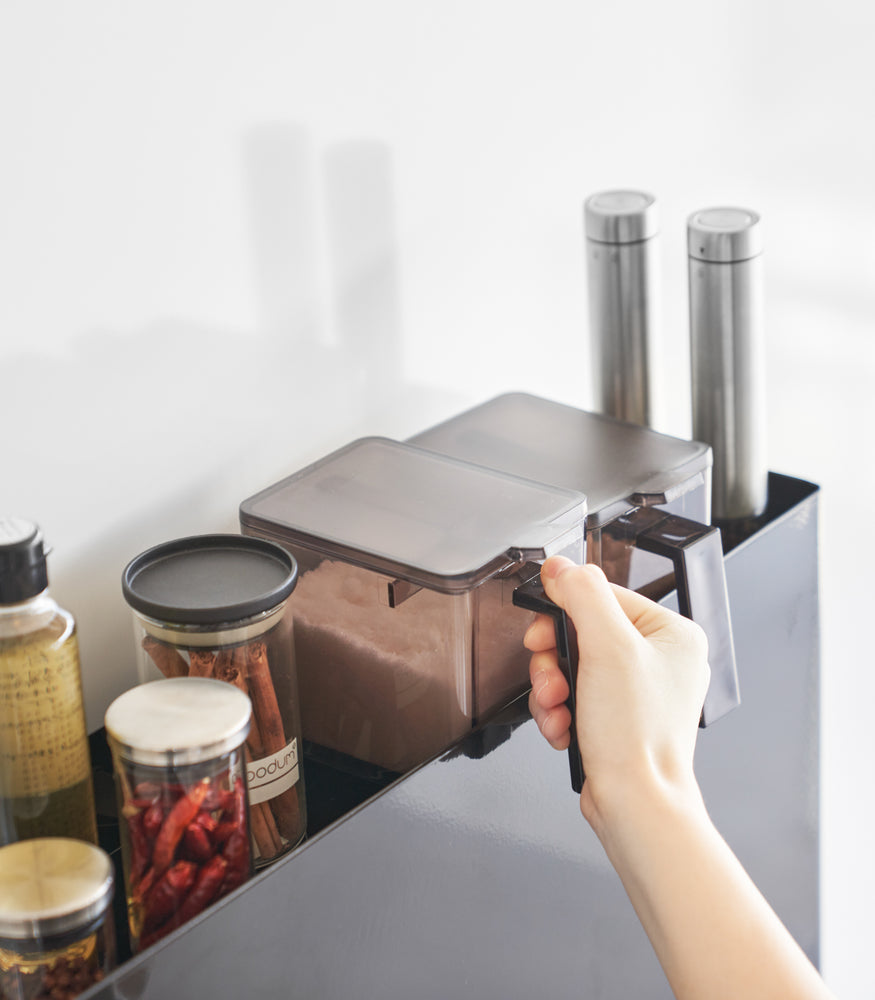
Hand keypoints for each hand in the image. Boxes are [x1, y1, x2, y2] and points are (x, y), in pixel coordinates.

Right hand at [524, 556, 709, 830]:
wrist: (636, 805)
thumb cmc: (638, 738)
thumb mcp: (607, 648)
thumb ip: (582, 596)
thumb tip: (562, 567)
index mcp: (672, 634)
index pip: (604, 596)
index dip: (564, 613)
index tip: (541, 631)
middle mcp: (660, 660)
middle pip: (582, 633)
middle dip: (555, 660)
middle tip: (550, 675)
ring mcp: (639, 692)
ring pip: (573, 667)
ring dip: (552, 689)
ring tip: (557, 708)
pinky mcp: (617, 719)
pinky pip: (575, 697)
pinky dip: (559, 712)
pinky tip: (563, 727)